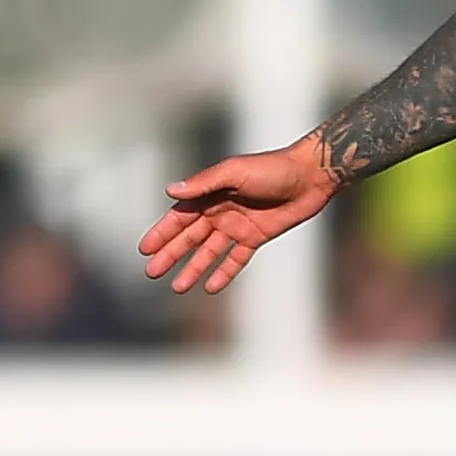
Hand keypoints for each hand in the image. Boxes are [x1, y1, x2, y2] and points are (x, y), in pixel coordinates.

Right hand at [137, 142, 338, 293]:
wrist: (309, 176)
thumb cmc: (271, 168)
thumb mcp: (234, 172)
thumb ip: (203, 183)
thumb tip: (170, 190)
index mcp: (210, 193)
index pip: (179, 217)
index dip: (162, 233)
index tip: (145, 250)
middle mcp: (220, 210)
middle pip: (190, 237)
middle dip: (171, 255)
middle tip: (152, 273)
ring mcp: (238, 225)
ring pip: (209, 252)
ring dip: (193, 268)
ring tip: (178, 287)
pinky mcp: (257, 237)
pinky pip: (236, 259)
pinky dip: (224, 273)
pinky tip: (211, 287)